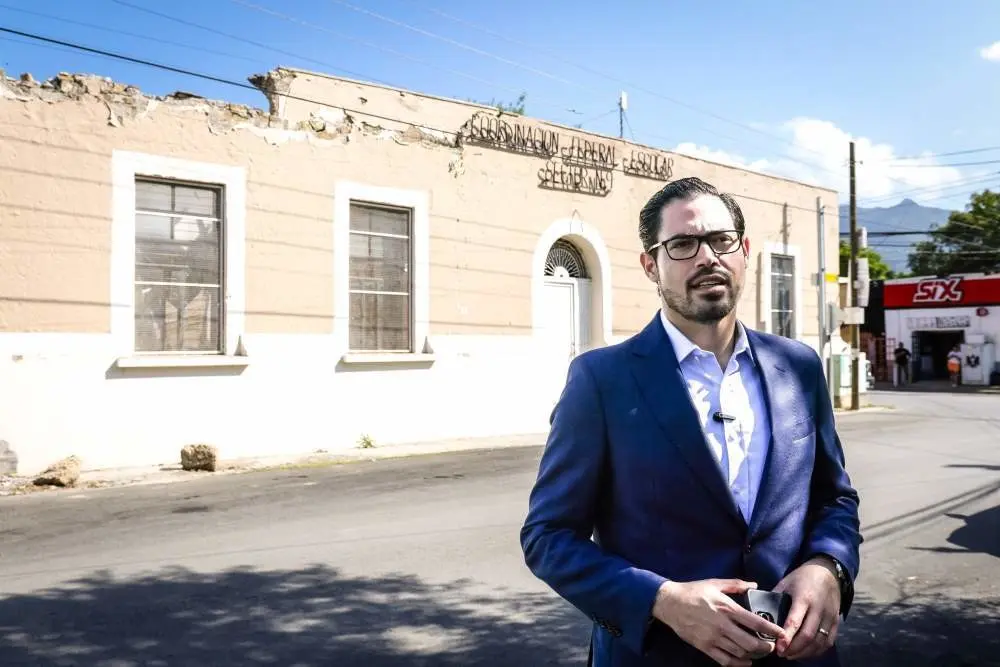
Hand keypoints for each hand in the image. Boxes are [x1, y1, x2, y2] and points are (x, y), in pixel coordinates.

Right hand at [653, 579, 786, 666]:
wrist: (669, 603)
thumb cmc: (692, 591)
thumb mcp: (714, 583)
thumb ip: (736, 584)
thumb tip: (754, 585)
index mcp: (726, 607)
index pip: (755, 621)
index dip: (771, 629)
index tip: (782, 633)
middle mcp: (722, 624)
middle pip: (750, 642)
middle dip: (765, 647)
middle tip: (771, 646)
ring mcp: (713, 637)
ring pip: (740, 653)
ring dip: (754, 655)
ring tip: (759, 652)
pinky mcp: (704, 646)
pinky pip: (725, 660)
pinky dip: (739, 664)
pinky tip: (746, 661)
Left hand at [773, 558, 841, 660]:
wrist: (828, 572)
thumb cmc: (803, 577)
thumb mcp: (786, 582)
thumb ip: (775, 597)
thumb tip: (760, 613)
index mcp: (803, 598)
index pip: (795, 621)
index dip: (787, 638)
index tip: (778, 648)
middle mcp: (818, 608)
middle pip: (808, 635)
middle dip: (794, 649)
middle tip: (781, 654)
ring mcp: (829, 616)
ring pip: (819, 641)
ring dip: (805, 652)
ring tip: (791, 655)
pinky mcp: (836, 622)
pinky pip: (828, 641)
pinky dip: (817, 651)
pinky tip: (806, 653)